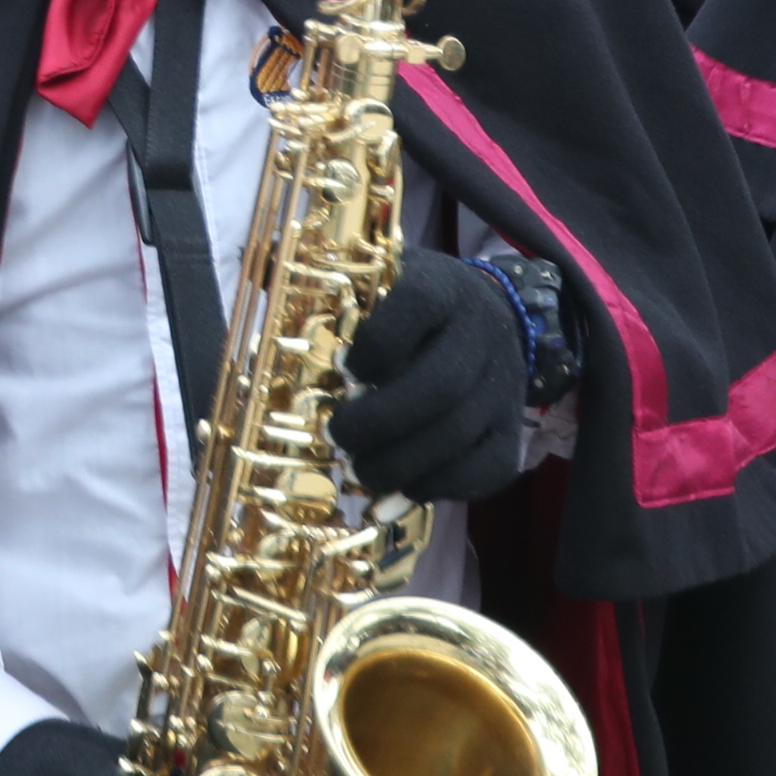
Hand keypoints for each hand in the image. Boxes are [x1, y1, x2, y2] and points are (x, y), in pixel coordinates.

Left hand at [329, 253, 529, 506]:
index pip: (419, 304)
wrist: (491, 322)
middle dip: (380, 421)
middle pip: (441, 385)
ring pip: (461, 433)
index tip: (341, 369)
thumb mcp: (377, 282)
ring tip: (358, 473)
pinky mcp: (513, 431)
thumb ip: (326, 290)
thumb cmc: (409, 308)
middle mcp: (482, 334)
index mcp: (443, 288)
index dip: (377, 343)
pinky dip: (439, 487)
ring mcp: (504, 387)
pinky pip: (487, 469)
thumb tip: (261, 286)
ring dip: (402, 463)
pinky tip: (399, 492)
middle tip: (336, 438)